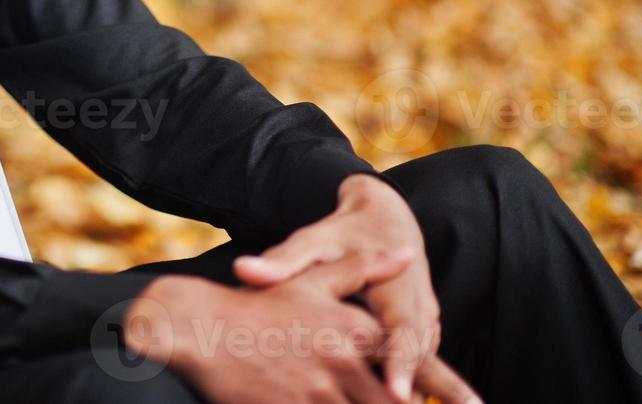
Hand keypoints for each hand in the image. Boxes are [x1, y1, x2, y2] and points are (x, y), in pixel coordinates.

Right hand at [124, 248, 415, 402]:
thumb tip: (406, 253)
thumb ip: (363, 268)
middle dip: (412, 403)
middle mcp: (340, 364)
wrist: (198, 328)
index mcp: (352, 330)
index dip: (443, 389)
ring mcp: (316, 393)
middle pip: (393, 400)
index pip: (409, 364)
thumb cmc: (257, 305)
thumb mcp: (311, 276)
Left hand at [231, 173, 478, 403]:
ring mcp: (426, 324)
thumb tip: (243, 271)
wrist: (384, 218)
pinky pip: (419, 364)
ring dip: (413, 394)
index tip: (394, 394)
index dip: (400, 366)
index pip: (403, 332)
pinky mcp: (422, 333)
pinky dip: (405, 384)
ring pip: (424, 366)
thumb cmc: (344, 234)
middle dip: (410, 392)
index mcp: (396, 286)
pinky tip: (377, 400)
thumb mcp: (314, 242)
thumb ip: (284, 260)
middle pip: (421, 359)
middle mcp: (419, 309)